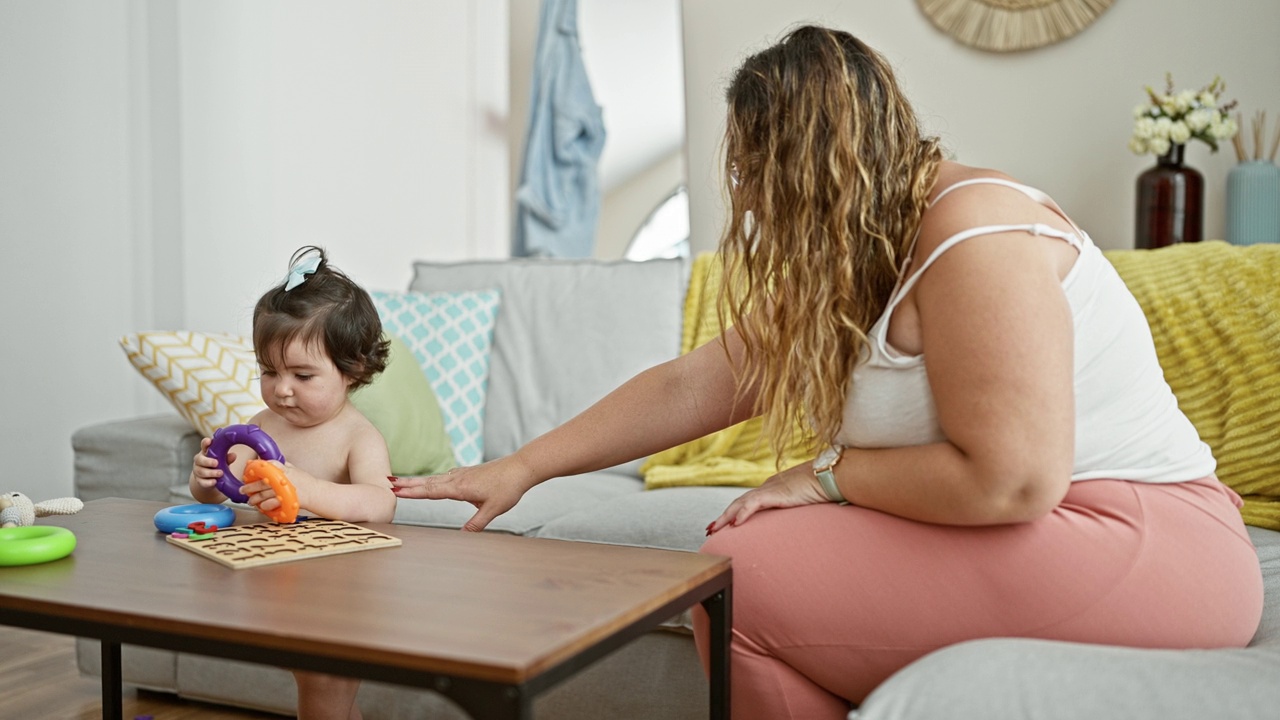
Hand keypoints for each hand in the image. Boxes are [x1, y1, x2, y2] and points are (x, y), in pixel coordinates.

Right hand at [190, 437, 234, 492]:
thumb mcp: (223, 460)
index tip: (209, 441)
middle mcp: (199, 461)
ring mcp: (198, 471)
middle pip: (199, 459)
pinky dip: (208, 482)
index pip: (203, 445)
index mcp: (205, 452)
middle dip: (208, 461)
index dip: (205, 443)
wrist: (210, 479)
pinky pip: (202, 482)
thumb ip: (227, 458)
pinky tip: (214, 482)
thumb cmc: (217, 465)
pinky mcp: (199, 480)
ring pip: (201, 471)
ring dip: (211, 473)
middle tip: (216, 463)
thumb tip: (233, 455)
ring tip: (220, 473)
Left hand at [240, 460, 300, 513]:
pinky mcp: (287, 500)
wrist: (316, 493)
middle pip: (263, 482)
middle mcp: (284, 479)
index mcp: (286, 470)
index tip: (248, 470)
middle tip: (242, 489)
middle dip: (250, 486)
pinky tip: (261, 507)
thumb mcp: (295, 469)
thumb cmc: (305, 481)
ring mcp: (285, 490)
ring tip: (250, 501)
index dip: (257, 467)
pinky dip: (265, 506)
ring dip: (255, 498)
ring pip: (265, 494)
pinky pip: (272, 504)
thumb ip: (282, 465)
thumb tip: (267, 461)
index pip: (270, 464)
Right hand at [390, 455, 537, 531]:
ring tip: (400, 482)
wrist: (521, 468)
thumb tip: (463, 536)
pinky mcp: (467, 473)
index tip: (395, 490)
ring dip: (416, 481)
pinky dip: (431, 480)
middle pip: (427, 482)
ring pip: (434, 479)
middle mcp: (457, 479)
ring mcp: (461, 474)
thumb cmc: (508, 488)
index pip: (431, 491)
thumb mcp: (493, 510)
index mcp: (460, 488)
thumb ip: (477, 524)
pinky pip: (444, 477)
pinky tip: (429, 482)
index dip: (412, 492)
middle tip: (387, 482)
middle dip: (407, 484)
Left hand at [706, 462, 830, 534]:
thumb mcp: (804, 500)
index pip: (747, 501)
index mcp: (773, 489)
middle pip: (739, 502)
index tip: (724, 523)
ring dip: (726, 517)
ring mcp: (770, 489)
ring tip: (714, 529)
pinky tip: (735, 524)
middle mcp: (768, 488)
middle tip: (710, 529)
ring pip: (740, 503)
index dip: (734, 512)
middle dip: (723, 516)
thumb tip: (798, 523)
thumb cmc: (822, 487)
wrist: (830, 475)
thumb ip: (796, 506)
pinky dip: (742, 514)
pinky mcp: (775, 493)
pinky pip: (753, 504)